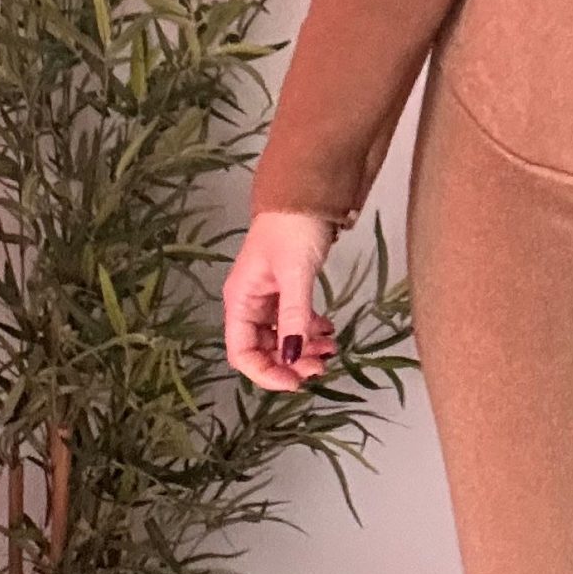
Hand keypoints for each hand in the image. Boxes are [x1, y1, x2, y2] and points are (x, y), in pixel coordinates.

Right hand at [223, 208, 342, 388]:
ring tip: (331, 348)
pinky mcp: (286, 288)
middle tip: (321, 366)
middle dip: (290, 362)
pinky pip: (294, 321)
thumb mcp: (295, 273)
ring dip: (303, 348)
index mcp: (241, 299)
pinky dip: (309, 330)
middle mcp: (250, 301)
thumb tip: (292, 357)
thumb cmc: (293, 226)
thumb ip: (294, 316)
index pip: (242, 352)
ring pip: (281, 337)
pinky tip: (328, 331)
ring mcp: (268, 296)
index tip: (295, 381)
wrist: (308, 191)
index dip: (266, 373)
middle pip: (262, 349)